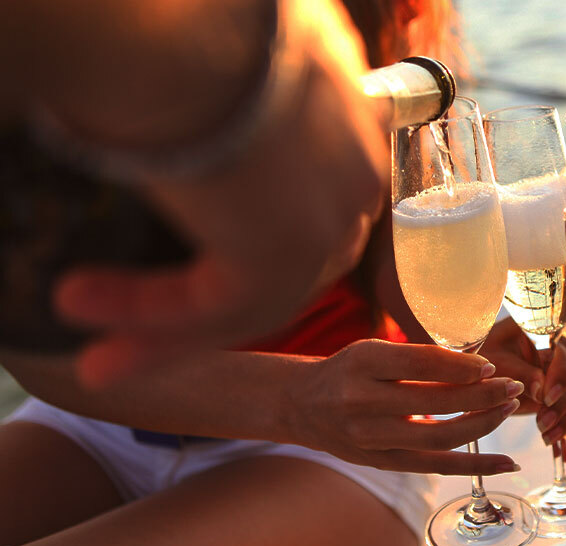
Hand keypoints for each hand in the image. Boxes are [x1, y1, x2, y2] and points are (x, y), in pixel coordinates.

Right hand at [52, 0, 387, 386]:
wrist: (182, 16)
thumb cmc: (192, 12)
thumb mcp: (243, 38)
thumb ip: (244, 80)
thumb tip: (206, 96)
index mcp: (351, 122)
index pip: (316, 203)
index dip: (254, 242)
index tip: (198, 251)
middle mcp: (352, 175)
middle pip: (290, 266)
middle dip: (215, 303)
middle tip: (144, 327)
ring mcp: (326, 218)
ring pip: (250, 299)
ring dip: (165, 327)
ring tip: (98, 356)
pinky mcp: (282, 253)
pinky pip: (213, 307)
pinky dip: (146, 315)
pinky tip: (78, 304)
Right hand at [284, 339, 523, 474]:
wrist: (302, 404)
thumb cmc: (349, 371)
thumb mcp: (373, 351)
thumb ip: (418, 359)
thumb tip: (480, 367)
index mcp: (363, 363)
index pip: (422, 364)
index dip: (462, 366)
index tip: (491, 365)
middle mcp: (363, 402)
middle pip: (436, 403)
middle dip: (483, 395)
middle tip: (512, 387)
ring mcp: (372, 439)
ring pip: (439, 438)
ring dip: (483, 426)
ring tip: (508, 408)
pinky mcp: (382, 463)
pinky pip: (437, 468)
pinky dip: (476, 466)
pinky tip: (506, 463)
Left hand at [477, 319, 565, 461]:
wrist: (474, 365)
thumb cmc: (480, 353)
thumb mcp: (494, 359)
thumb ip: (518, 371)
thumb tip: (541, 392)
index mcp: (543, 333)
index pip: (564, 353)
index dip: (560, 376)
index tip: (547, 398)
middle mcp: (558, 352)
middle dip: (562, 404)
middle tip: (543, 422)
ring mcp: (560, 375)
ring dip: (565, 420)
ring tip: (548, 438)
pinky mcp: (556, 396)